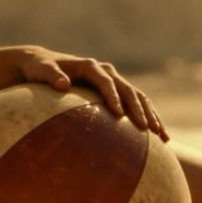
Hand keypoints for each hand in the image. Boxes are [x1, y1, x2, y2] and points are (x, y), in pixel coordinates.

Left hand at [18, 47, 170, 140]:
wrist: (44, 64)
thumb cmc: (38, 69)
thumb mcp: (39, 70)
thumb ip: (50, 76)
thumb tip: (63, 84)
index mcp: (90, 66)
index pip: (105, 81)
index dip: (113, 96)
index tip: (118, 114)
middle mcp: (106, 71)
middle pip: (128, 90)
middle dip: (140, 109)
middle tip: (147, 129)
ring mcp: (113, 80)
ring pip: (139, 97)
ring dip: (152, 116)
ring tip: (163, 137)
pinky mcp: (116, 91)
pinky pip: (137, 105)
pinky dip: (149, 118)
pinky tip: (159, 138)